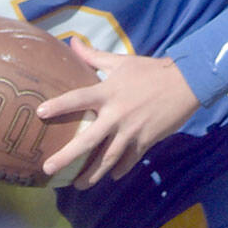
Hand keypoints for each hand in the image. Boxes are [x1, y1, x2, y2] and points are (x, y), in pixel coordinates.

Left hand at [37, 41, 198, 188]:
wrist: (187, 83)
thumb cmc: (151, 70)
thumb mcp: (121, 61)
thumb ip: (93, 56)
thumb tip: (72, 42)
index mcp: (108, 93)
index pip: (77, 99)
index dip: (59, 105)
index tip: (40, 113)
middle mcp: (116, 115)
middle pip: (87, 141)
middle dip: (66, 157)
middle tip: (48, 169)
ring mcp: (131, 131)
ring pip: (107, 159)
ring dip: (91, 175)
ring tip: (77, 185)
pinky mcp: (146, 141)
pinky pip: (129, 160)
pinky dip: (119, 170)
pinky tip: (110, 177)